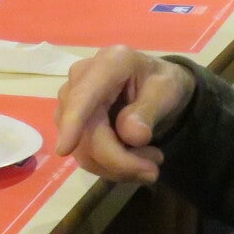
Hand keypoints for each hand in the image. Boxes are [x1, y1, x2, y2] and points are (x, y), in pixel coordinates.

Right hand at [54, 45, 196, 182]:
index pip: (84, 96)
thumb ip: (149, 110)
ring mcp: (70, 101)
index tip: (64, 149)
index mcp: (108, 64)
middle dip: (118, 159)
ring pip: (82, 147)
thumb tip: (131, 136)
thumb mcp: (168, 90)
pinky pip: (84, 153)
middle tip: (153, 170)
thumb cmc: (162, 83)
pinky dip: (109, 165)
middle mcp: (80, 79)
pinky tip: (132, 158)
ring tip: (149, 160)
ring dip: (116, 165)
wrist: (154, 85)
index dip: (73, 123)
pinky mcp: (69, 121)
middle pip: (85, 131)